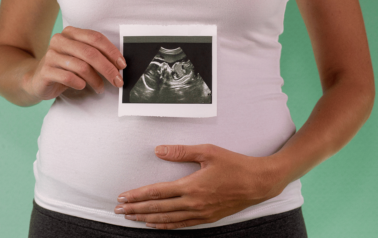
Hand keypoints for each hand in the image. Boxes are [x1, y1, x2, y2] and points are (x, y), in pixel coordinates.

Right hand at [24, 26, 126, 99]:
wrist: (37, 80)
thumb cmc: (65, 68)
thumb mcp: (81, 58)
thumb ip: (96, 55)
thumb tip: (119, 65)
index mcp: (71, 33)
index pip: (96, 38)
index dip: (112, 52)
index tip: (122, 65)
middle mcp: (59, 40)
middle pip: (90, 53)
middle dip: (108, 69)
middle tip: (118, 81)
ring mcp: (51, 55)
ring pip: (82, 67)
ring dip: (96, 80)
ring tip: (100, 88)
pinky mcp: (46, 71)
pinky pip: (69, 78)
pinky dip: (80, 84)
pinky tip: (82, 86)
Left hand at [114, 144, 286, 229]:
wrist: (258, 182)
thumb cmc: (234, 165)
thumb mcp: (208, 152)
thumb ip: (181, 152)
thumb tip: (159, 150)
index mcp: (191, 186)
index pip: (157, 192)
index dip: (137, 195)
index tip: (123, 196)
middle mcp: (193, 202)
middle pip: (157, 208)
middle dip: (136, 209)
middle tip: (119, 209)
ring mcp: (200, 213)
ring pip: (167, 219)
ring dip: (147, 218)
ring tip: (131, 218)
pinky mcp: (207, 217)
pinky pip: (182, 225)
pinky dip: (166, 226)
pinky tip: (155, 225)